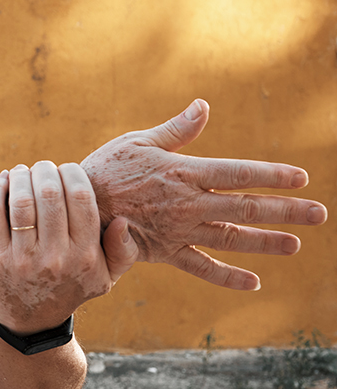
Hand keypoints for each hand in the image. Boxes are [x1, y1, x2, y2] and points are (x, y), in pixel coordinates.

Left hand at [0, 162, 138, 334]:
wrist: (31, 318)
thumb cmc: (71, 285)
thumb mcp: (106, 276)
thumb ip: (123, 250)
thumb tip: (122, 220)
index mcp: (85, 255)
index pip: (81, 198)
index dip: (72, 173)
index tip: (67, 169)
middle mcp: (55, 258)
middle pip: (50, 194)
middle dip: (45, 171)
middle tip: (43, 167)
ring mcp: (23, 259)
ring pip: (21, 202)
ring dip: (21, 177)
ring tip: (23, 171)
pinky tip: (4, 180)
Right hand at [81, 99, 327, 290]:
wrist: (75, 209)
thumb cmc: (104, 169)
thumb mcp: (137, 141)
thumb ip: (176, 130)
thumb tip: (204, 106)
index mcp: (184, 173)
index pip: (238, 173)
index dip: (272, 175)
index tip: (301, 177)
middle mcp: (188, 204)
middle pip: (245, 208)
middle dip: (285, 210)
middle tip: (318, 213)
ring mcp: (179, 230)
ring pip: (231, 238)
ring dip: (266, 241)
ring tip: (295, 245)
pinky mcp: (166, 252)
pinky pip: (202, 266)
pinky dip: (227, 276)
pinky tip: (252, 282)